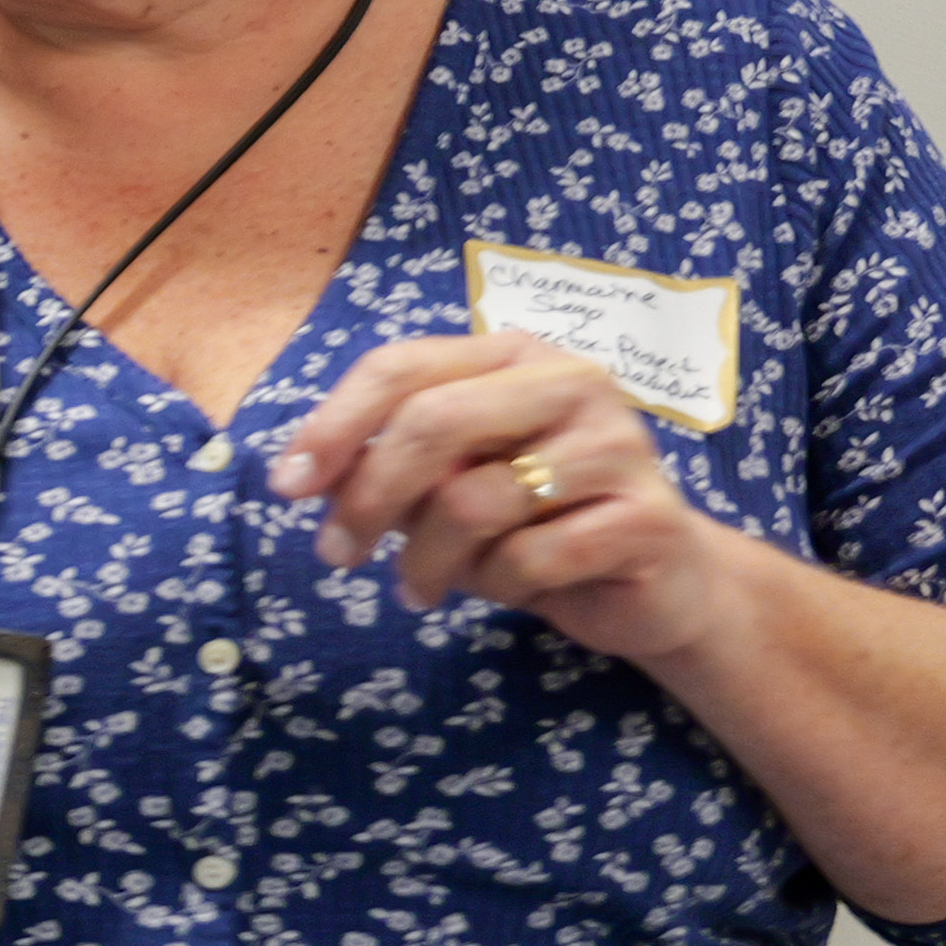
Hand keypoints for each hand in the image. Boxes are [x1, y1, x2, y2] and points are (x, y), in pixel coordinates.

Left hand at [269, 334, 755, 669]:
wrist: (658, 581)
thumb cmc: (537, 523)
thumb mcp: (450, 485)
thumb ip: (390, 465)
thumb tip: (304, 474)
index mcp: (514, 356)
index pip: (401, 366)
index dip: (333, 425)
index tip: (287, 486)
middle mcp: (572, 381)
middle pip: (432, 421)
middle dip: (367, 497)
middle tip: (336, 555)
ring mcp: (618, 445)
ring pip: (472, 502)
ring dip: (428, 560)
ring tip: (424, 585)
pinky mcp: (647, 517)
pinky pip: (527, 558)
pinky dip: (497, 585)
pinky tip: (508, 589)